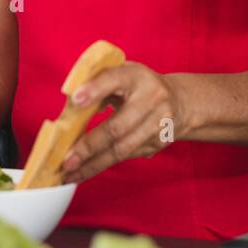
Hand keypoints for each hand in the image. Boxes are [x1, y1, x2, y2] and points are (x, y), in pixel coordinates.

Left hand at [60, 62, 181, 183]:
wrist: (181, 101)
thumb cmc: (140, 86)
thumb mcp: (122, 74)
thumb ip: (97, 85)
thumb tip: (70, 109)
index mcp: (137, 76)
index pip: (114, 79)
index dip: (94, 89)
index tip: (75, 99)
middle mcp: (152, 99)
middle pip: (117, 126)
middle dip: (89, 146)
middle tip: (67, 159)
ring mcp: (158, 124)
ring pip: (122, 149)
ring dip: (93, 164)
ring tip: (70, 173)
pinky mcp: (158, 143)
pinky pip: (126, 157)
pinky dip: (102, 166)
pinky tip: (83, 172)